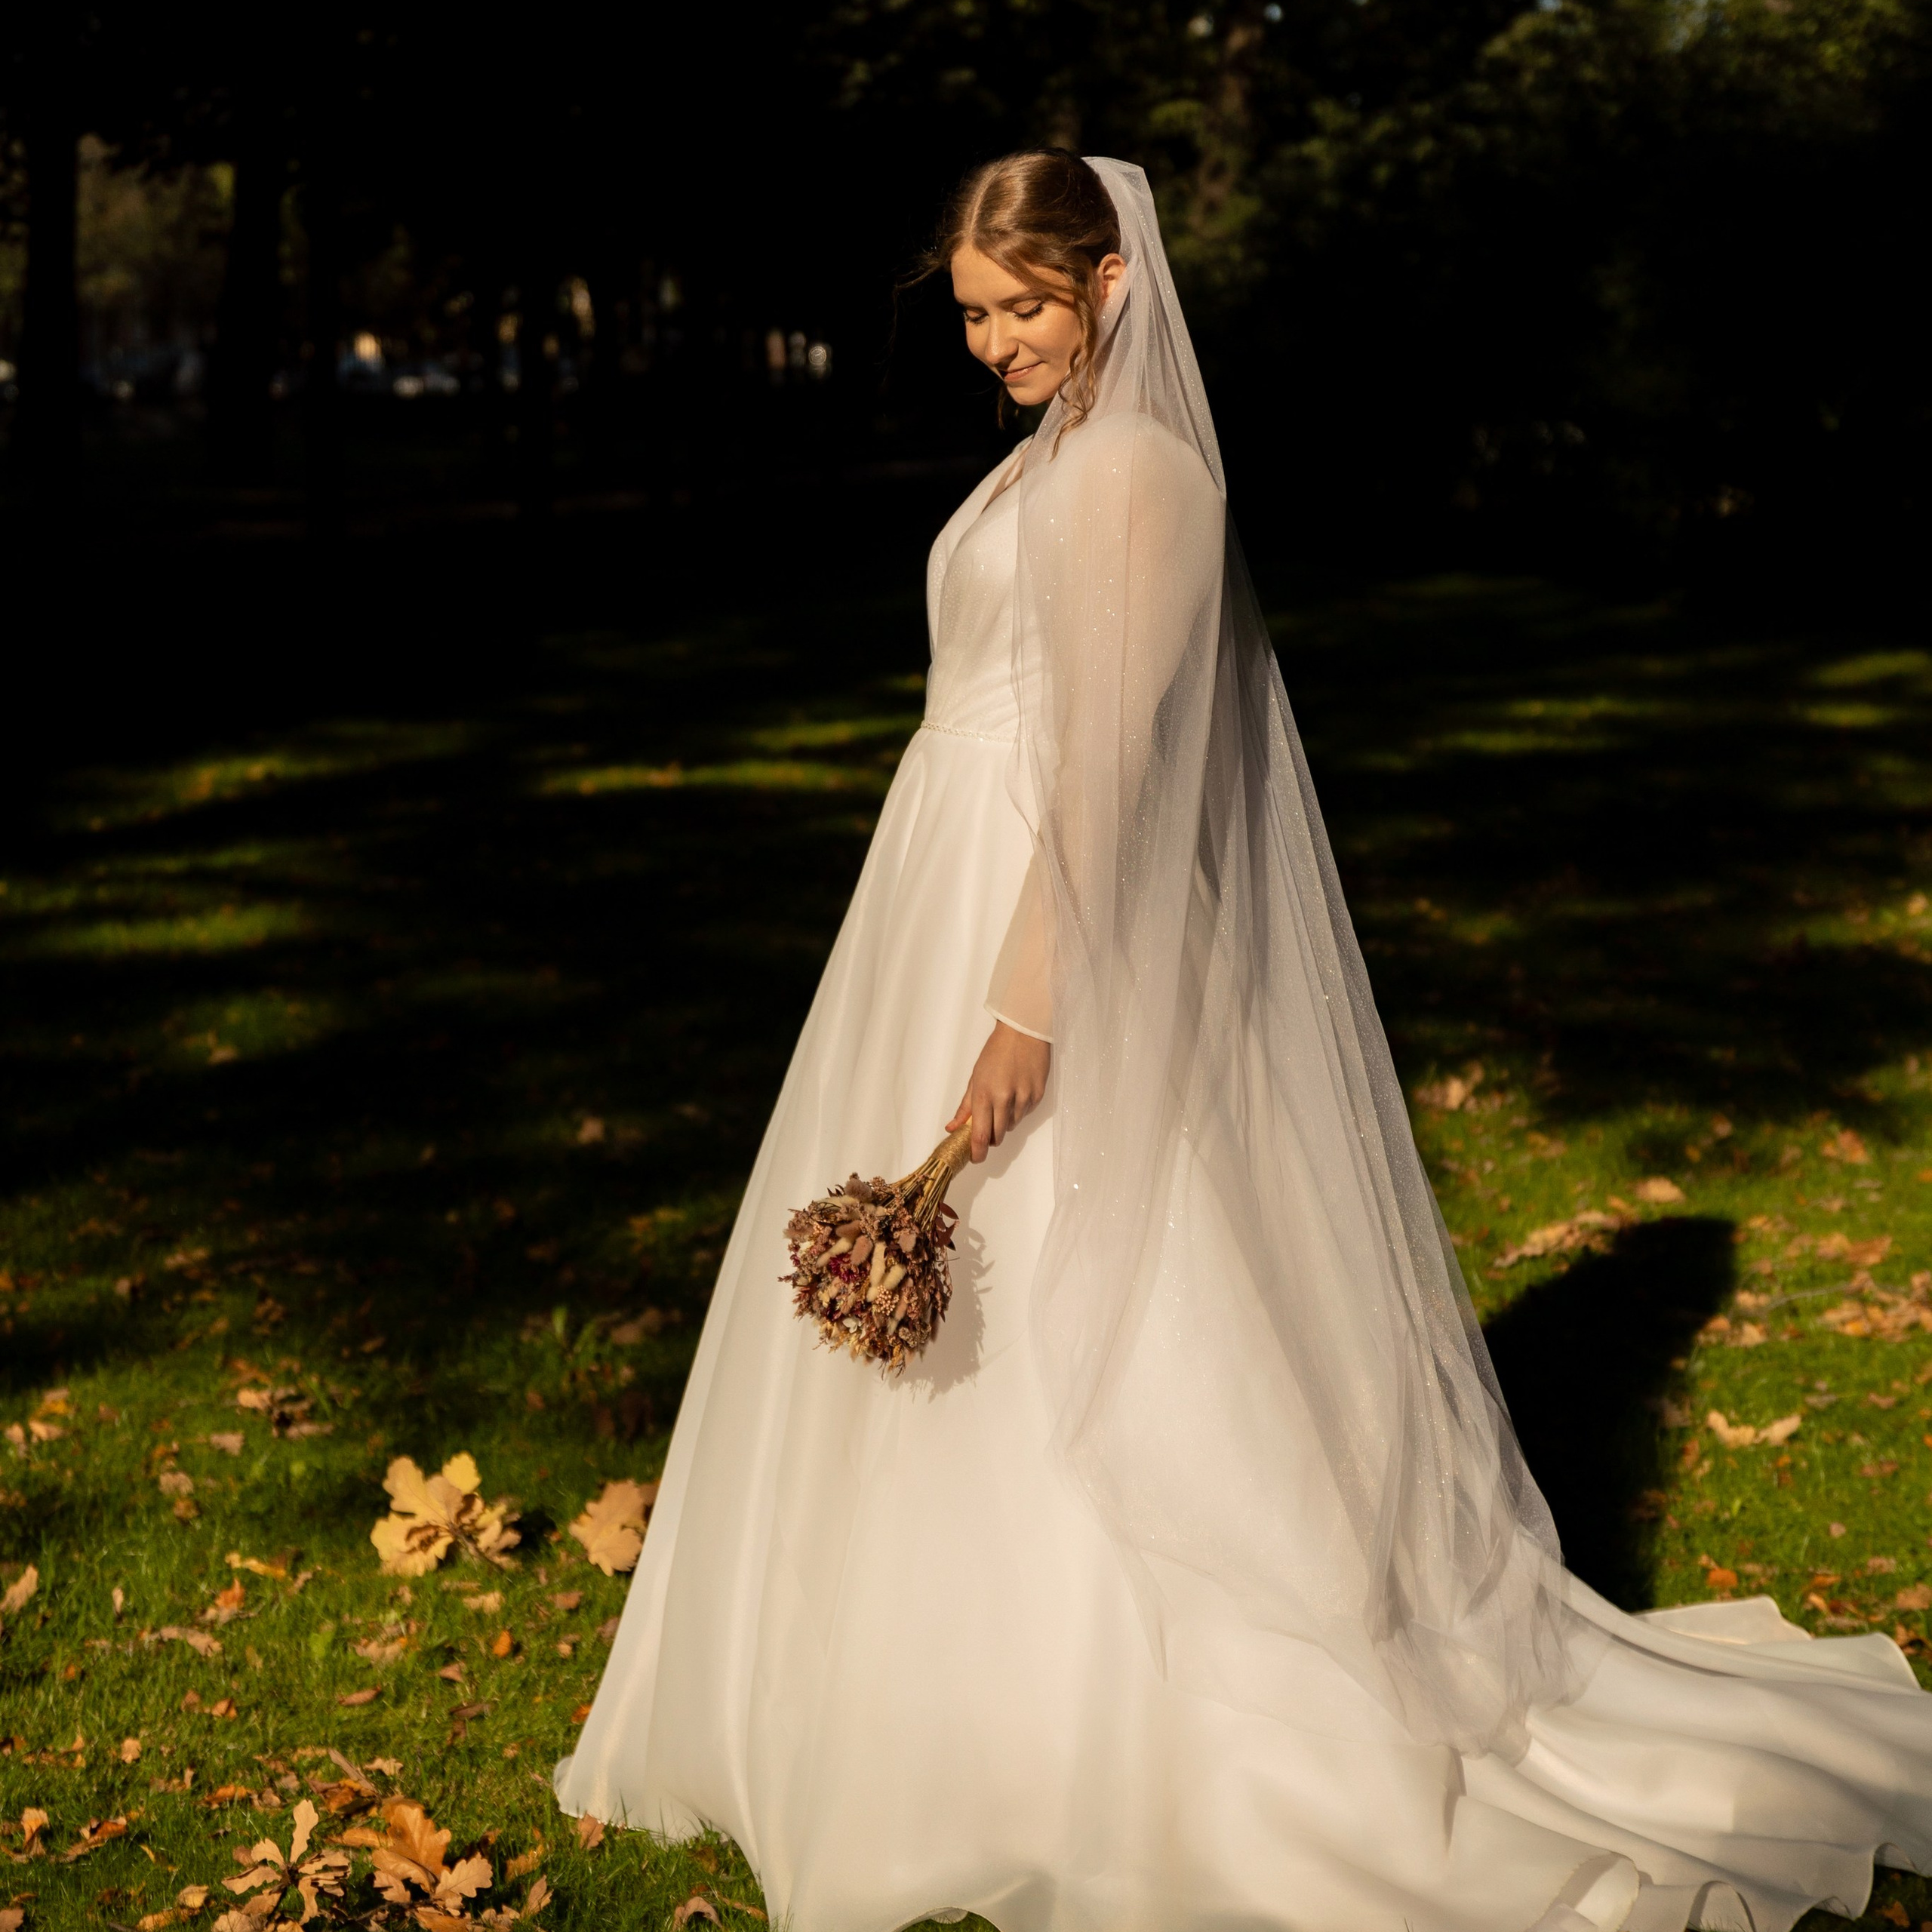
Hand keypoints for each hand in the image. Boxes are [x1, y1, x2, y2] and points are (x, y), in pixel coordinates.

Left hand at [947, 1022, 1050, 1163]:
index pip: (980, 1134)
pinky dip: (1019, 1110)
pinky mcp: (1038, 1095)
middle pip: (998, 1135)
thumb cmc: (995, 1052)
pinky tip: (1017, 1093)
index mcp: (984, 1094)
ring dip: (1006, 1122)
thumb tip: (952, 1128)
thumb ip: (965, 1106)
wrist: (1024, 1032)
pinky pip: (1026, 1113)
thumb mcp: (975, 1077)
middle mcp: (1004, 1099)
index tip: (976, 1158)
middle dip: (992, 1138)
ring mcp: (1023, 1098)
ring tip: (1004, 1101)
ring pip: (1013, 1125)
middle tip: (989, 1128)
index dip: (978, 1152)